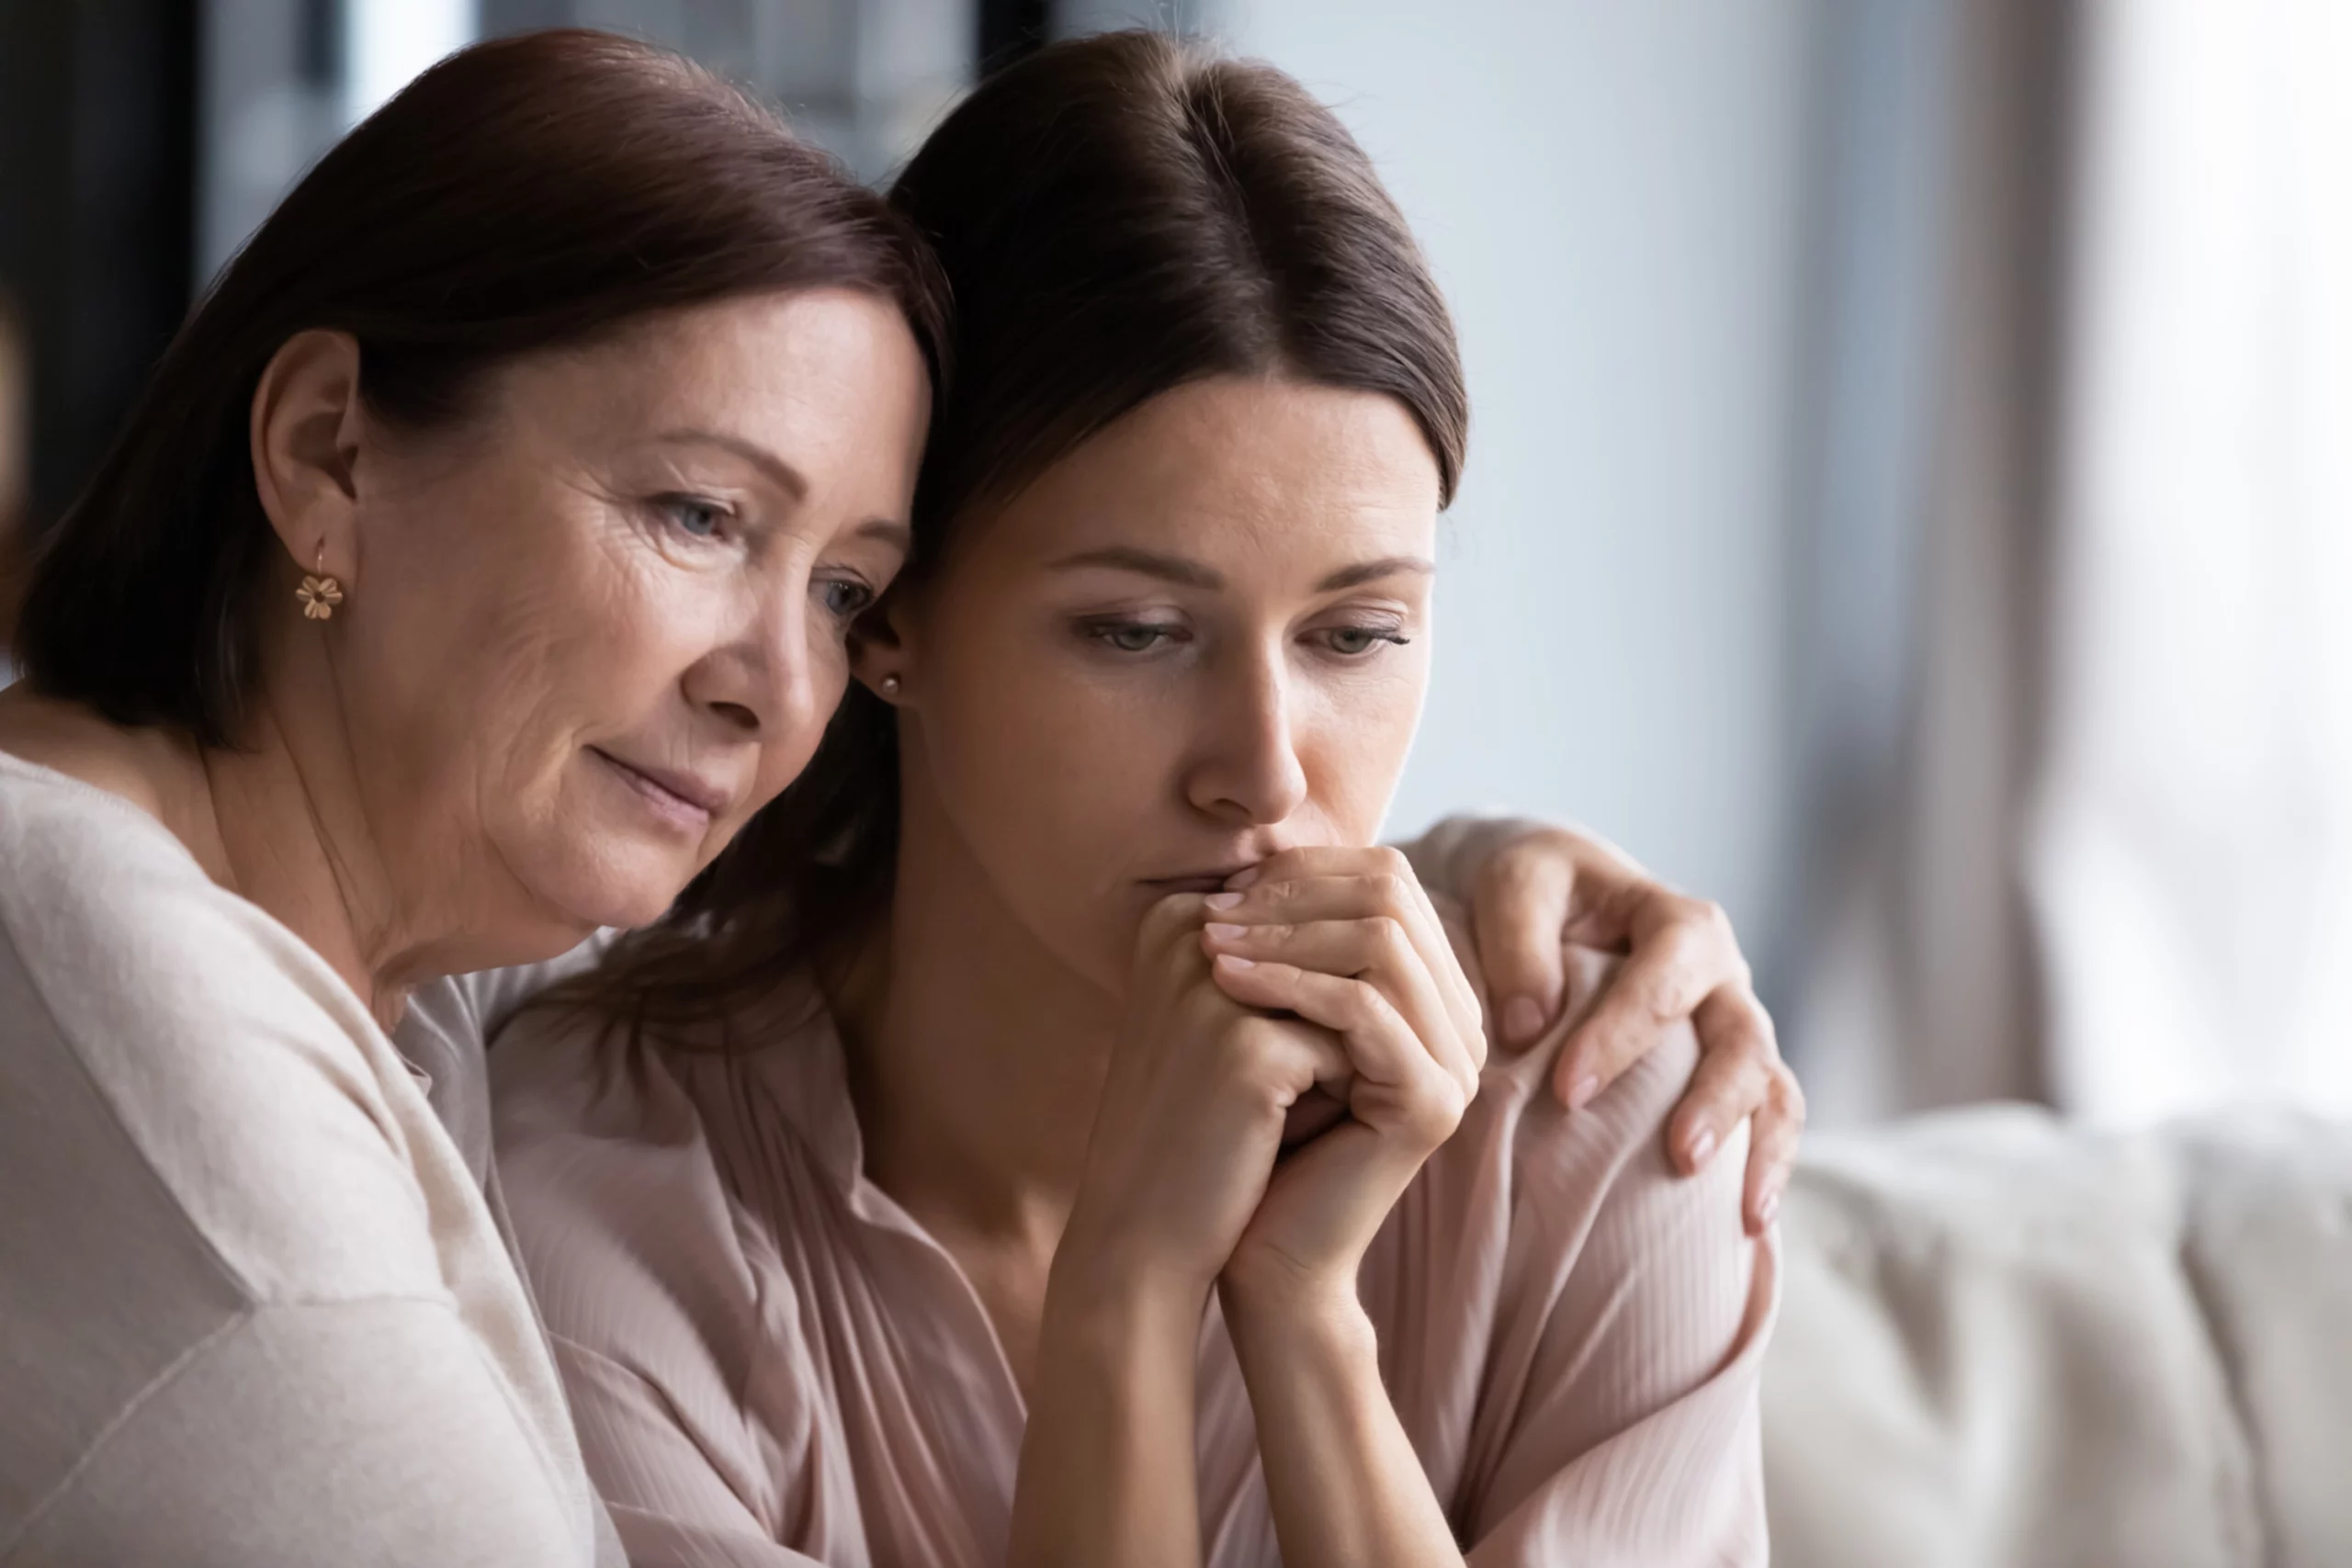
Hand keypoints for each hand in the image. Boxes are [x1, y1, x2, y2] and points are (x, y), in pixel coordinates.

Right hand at [1056, 891, 1352, 1304]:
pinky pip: (1352, 1040)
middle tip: (1380, 1053)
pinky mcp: (1244, 1047)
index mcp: (1177, 915)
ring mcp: (1211, 985)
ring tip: (1362, 1083)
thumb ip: (1286, 959)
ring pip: (1352, 981)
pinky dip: (1356, 1081)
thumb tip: (1391, 925)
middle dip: (1372, 989)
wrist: (1139, 1232)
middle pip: (1336, 929)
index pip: (1310, 900)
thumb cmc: (1190, 1126)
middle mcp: (1187, 932)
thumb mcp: (1224, 1020)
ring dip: (1368, 1033)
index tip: (1358, 1020)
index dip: (1354, 958)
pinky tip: (1333, 1123)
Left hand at [1197, 846, 1483, 1301]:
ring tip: (1209, 943)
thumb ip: (1287, 941)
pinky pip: (1366, 1011)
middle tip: (1214, 909)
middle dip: (1294, 895)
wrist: (1255, 1248)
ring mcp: (1457, 1064)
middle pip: (1393, 897)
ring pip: (1382, 945)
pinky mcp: (1434, 1105)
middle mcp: (1461, 1022)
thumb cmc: (1251, 1132)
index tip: (1223, 889)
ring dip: (1285, 934)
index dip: (1302, 873)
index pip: (1385, 881)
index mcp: (1431, 993)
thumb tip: (1253, 849)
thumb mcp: (1269, 1015)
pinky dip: (1291, 985)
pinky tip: (1226, 982)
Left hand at [1406, 816, 1803, 1232]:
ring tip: (1739, 1211)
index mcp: (1675, 921)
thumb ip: (1519, 942)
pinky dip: (1767, 1168)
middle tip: (1679, 1155)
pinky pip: (1768, 1120)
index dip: (1624, 1029)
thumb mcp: (1514, 885)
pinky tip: (1750, 1228)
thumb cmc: (1531, 892)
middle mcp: (1719, 977)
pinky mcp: (1726, 1075)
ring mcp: (1730, 1028)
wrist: (1547, 899)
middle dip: (1716, 1099)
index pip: (1667, 971)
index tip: (1569, 1089)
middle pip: (1743, 1036)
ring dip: (1758, 1146)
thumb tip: (1530, 1024)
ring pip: (1770, 1085)